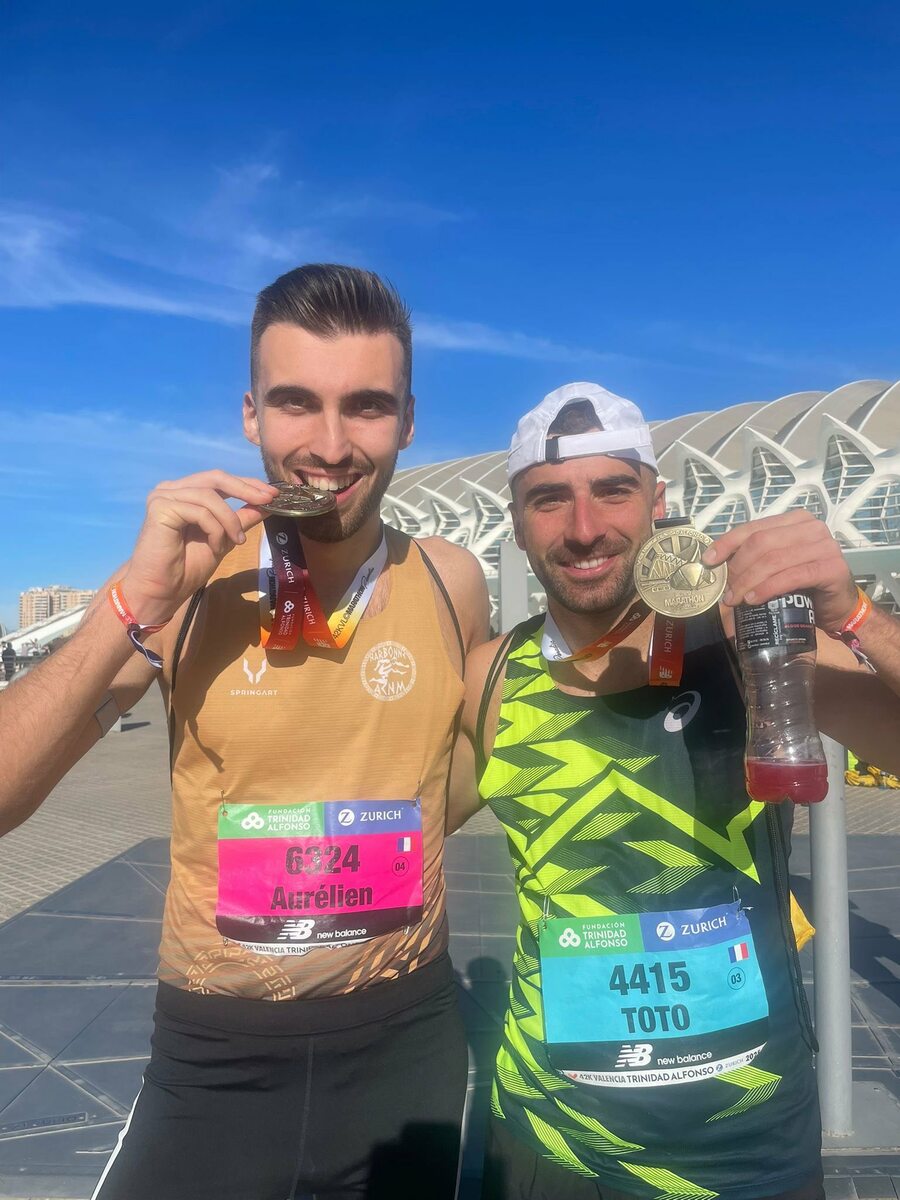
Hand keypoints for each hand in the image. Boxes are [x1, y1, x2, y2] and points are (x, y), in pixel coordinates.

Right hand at [119, 471, 277, 624]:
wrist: (163, 590)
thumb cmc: (187, 568)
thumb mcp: (223, 538)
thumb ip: (240, 520)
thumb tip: (266, 505)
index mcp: (185, 493)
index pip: (219, 480)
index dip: (247, 483)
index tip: (273, 493)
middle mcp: (172, 489)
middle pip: (215, 478)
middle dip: (245, 488)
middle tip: (268, 500)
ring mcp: (164, 496)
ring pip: (210, 496)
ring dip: (229, 520)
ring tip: (237, 541)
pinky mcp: (160, 508)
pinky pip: (199, 511)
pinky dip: (214, 529)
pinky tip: (216, 546)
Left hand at [701, 510, 857, 631]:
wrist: (838, 607)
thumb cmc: (804, 585)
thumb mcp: (776, 565)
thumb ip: (754, 558)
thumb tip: (714, 565)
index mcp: (794, 520)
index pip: (753, 528)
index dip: (727, 543)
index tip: (708, 561)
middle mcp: (811, 527)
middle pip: (760, 543)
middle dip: (738, 568)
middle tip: (727, 592)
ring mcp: (824, 545)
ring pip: (773, 560)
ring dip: (748, 582)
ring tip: (736, 600)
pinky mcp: (831, 567)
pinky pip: (791, 576)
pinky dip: (768, 588)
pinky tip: (754, 599)